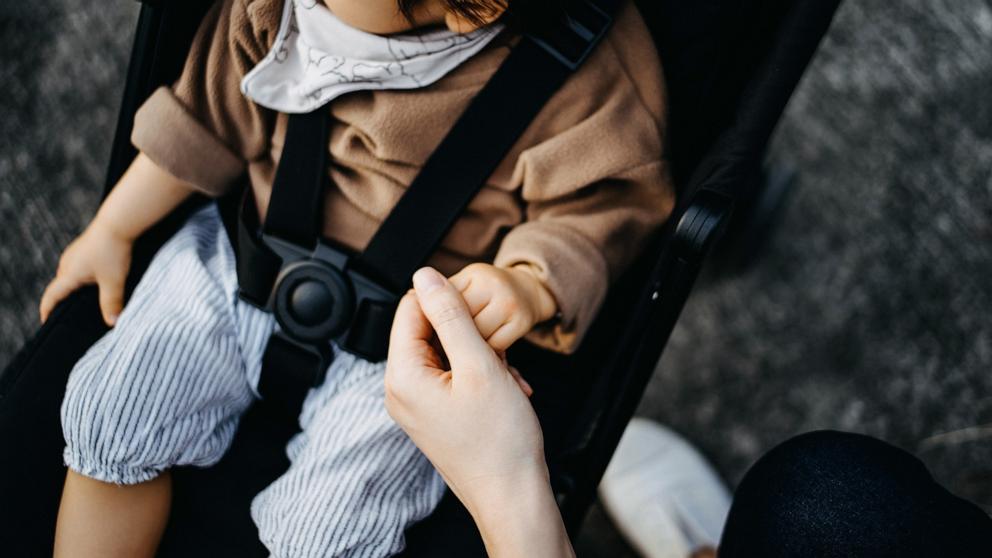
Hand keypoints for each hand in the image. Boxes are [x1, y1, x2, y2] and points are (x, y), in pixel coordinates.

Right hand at [39, 222, 132, 326]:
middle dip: (63, 302)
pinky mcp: (84, 248)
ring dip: (74, 289)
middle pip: (60, 288)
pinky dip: (83, 279)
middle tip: (70, 318)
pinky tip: (96, 283)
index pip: (51, 297)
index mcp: (68, 274)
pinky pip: (79, 268)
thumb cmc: (113, 251)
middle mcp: (66, 264)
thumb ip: (111, 302)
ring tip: (84, 302)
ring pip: (70, 277)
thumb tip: (112, 323)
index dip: (48, 311)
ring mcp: (74, 255)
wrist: (118, 222)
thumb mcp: (113, 281)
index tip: (46, 323)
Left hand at [385, 267, 573, 557]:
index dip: (446, 297)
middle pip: (426, 329)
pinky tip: (506, 385)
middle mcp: (401, 389)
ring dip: (479, 351)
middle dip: (466, 329)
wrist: (513, 496)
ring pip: (445, 350)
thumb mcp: (479, 365)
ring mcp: (417, 404)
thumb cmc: (500, 441)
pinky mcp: (435, 413)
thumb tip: (425, 275)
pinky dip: (480, 371)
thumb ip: (451, 316)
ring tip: (505, 373)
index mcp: (402, 375)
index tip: (480, 305)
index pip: (410, 307)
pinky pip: (452, 374)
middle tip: (498, 348)